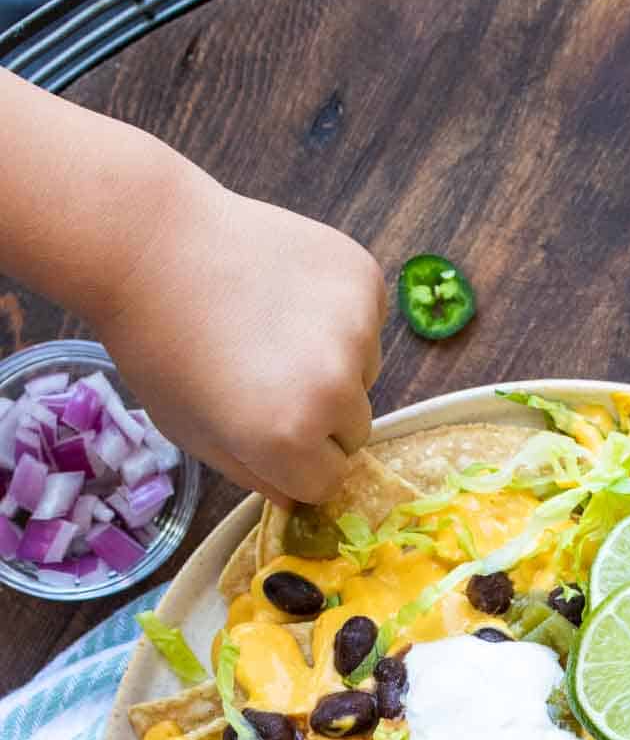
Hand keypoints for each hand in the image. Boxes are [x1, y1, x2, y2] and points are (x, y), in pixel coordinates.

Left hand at [93, 166, 386, 505]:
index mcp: (289, 439)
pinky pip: (369, 322)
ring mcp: (356, 330)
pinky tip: (289, 293)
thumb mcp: (195, 437)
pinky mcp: (364, 278)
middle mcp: (334, 389)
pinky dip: (341, 316)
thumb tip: (302, 497)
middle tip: (267, 374)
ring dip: (334, 364)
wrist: (150, 242)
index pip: (328, 482)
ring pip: (365, 374)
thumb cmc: (160, 347)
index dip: (295, 463)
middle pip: (353, 430)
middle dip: (321, 417)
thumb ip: (257, 477)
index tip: (265, 431)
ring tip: (273, 326)